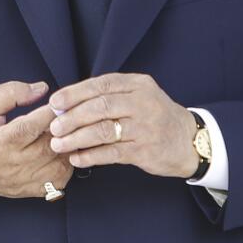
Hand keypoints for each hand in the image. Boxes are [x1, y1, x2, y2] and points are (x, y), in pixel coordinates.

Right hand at [0, 80, 72, 198]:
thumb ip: (12, 92)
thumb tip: (40, 89)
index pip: (33, 126)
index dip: (50, 112)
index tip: (59, 103)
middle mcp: (12, 164)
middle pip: (49, 146)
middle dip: (63, 129)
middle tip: (67, 117)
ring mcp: (21, 180)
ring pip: (58, 165)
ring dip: (66, 148)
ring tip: (65, 134)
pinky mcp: (27, 189)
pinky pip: (58, 181)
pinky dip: (64, 165)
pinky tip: (59, 152)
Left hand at [48, 73, 198, 178]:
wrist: (188, 141)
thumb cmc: (155, 116)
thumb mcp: (139, 95)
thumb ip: (110, 96)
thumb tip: (68, 104)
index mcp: (138, 84)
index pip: (101, 85)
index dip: (75, 93)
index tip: (55, 103)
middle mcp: (142, 103)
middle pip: (100, 107)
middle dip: (72, 117)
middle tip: (53, 126)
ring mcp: (145, 127)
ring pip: (103, 130)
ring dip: (77, 138)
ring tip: (59, 144)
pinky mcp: (145, 150)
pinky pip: (111, 153)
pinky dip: (90, 156)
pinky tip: (76, 158)